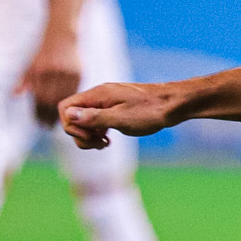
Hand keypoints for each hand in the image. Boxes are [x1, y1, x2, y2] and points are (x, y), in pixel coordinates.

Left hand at [20, 33, 82, 125]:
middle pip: (51, 101)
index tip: (39, 123)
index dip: (38, 113)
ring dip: (62, 112)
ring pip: (64, 97)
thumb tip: (15, 95)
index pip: (38, 98)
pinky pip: (74, 91)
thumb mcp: (31, 61)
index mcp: (39, 70)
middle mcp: (53, 72)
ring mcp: (66, 72)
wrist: (61, 31)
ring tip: (59, 122)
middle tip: (48, 127)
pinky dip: (72, 101)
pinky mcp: (78, 72)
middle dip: (49, 116)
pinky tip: (70, 109)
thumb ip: (23, 79)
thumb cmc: (43, 47)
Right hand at [60, 82, 178, 150]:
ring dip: (89, 136)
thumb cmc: (150, 111)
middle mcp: (99, 97)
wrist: (174, 104)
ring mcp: (107, 103)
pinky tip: (109, 141)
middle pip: (72, 116)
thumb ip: (94, 117)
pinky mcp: (115, 109)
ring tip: (105, 144)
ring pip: (85, 121)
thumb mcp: (121, 118)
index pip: (65, 107)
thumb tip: (68, 115)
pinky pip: (97, 121)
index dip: (71, 126)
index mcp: (97, 95)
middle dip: (80, 134)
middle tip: (100, 144)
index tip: (91, 136)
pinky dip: (98, 133)